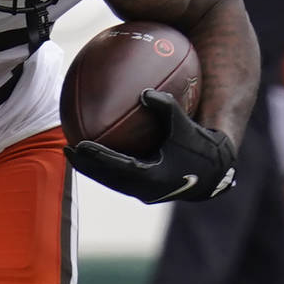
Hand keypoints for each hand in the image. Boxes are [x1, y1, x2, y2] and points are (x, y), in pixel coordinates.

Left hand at [65, 89, 236, 204]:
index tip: (79, 146)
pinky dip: (104, 167)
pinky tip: (93, 152)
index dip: (97, 157)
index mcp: (154, 176)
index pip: (118, 167)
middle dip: (86, 165)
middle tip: (68, 150)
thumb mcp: (186, 125)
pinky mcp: (144, 189)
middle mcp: (146, 189)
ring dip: (91, 168)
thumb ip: (166, 107)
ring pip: (110, 181)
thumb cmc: (201, 147)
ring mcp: (143, 191)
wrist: (215, 172)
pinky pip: (118, 178)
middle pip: (107, 178)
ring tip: (73, 153)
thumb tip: (144, 92)